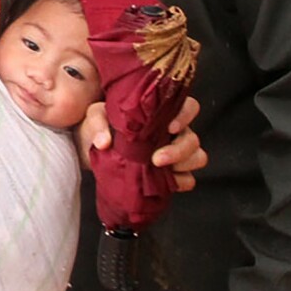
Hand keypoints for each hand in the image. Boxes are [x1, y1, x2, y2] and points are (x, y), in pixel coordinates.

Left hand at [80, 96, 205, 190]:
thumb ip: (98, 123)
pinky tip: (163, 183)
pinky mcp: (171, 175)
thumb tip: (103, 141)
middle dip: (179, 150)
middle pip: (193, 138)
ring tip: (159, 170)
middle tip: (156, 158)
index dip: (185, 116)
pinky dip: (179, 182)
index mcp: (161, 112)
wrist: (93, 151)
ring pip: (197, 157)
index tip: (170, 127)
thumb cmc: (100, 127)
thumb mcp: (95, 117)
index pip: (188, 107)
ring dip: (183, 165)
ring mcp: (176, 153)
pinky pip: (188, 180)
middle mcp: (173, 132)